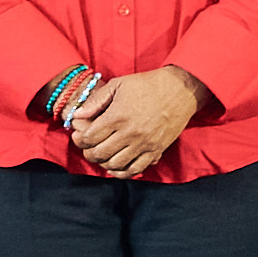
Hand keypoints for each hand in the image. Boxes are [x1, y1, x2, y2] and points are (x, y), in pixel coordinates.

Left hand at [66, 66, 202, 176]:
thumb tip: (77, 115)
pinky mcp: (156, 150)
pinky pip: (136, 169)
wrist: (180, 90)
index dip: (79, 140)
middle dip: (89, 153)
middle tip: (88, 148)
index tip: (78, 136)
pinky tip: (116, 167)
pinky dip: (123, 172)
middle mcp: (129, 133)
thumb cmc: (148, 84)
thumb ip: (96, 100)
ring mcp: (143, 144)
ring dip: (104, 163)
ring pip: (115, 164)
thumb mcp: (119, 84)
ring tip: (102, 156)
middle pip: (100, 153)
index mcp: (117, 116)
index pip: (90, 137)